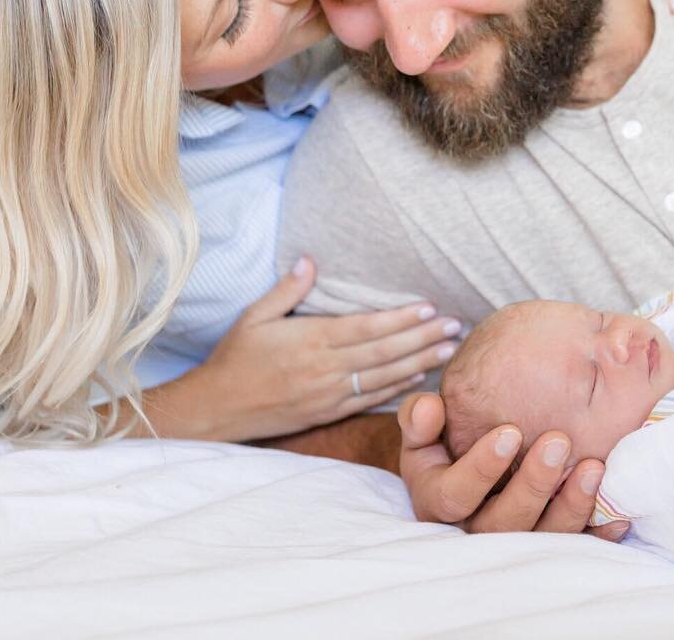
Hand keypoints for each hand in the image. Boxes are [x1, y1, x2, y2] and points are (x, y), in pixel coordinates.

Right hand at [194, 256, 460, 440]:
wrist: (218, 409)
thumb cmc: (236, 358)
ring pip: (385, 377)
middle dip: (423, 338)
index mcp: (310, 340)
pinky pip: (371, 399)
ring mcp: (329, 394)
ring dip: (420, 362)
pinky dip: (398, 388)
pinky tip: (420, 377)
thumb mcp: (254, 317)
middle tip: (456, 325)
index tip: (430, 308)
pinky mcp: (329, 412)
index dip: (401, 318)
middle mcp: (325, 368)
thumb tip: (310, 259)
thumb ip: (287, 289)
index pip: (367, 327)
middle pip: (385, 352)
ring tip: (449, 349)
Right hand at [397, 391, 629, 539]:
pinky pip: (576, 548)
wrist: (467, 461)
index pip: (453, 496)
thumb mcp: (425, 428)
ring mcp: (514, 542)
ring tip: (593, 468)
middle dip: (532, 485)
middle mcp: (474, 529)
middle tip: (558, 442)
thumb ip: (420, 419)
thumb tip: (427, 408)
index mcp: (437, 501)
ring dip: (570, 507)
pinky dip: (598, 533)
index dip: (480, 468)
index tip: (510, 431)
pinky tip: (619, 515)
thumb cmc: (445, 439)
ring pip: (542, 540)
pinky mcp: (549, 547)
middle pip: (501, 524)